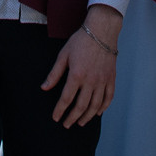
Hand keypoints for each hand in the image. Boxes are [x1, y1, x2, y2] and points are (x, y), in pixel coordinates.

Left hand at [41, 4, 121, 126]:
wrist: (102, 31)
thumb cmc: (81, 41)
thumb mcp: (63, 55)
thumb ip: (54, 74)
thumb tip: (44, 88)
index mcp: (76, 75)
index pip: (66, 99)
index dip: (60, 111)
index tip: (55, 118)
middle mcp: (91, 81)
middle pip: (81, 106)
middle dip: (72, 118)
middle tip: (66, 124)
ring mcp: (102, 81)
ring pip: (95, 105)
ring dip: (87, 117)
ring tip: (80, 123)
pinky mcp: (111, 78)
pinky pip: (108, 97)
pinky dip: (103, 107)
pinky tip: (97, 112)